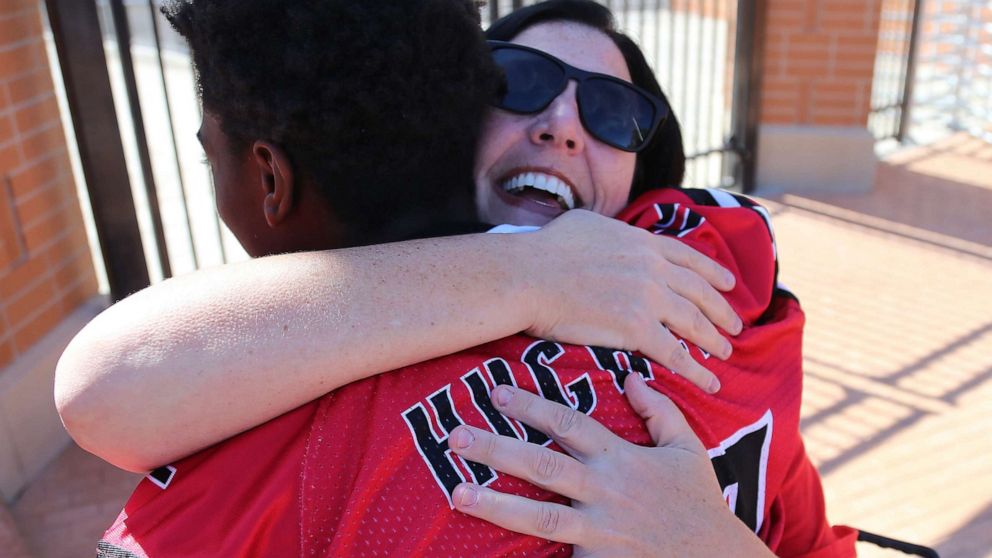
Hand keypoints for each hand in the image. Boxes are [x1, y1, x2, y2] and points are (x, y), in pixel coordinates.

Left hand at [448, 378, 772, 556]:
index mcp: (623, 459)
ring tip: (456, 495)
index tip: (496, 392)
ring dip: (495, 505)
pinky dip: (526, 556)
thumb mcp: (687, 449)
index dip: (532, 406)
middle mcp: (605, 492)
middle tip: (455, 436)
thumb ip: (659, 411)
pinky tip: (483, 552)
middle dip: (497, 449)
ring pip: (539, 517)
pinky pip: (556, 557)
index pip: (570, 424)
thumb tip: (630, 375)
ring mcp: (599, 531)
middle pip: (543, 465)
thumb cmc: (698, 503)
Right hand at [522, 209, 741, 392]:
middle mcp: (653, 268)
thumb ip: (611, 231)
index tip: (728, 284)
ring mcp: (648, 298)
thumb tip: (611, 234)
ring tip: (725, 353)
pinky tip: (710, 381)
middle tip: (735, 326)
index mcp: (642, 243)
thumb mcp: (587, 224)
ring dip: (714, 340)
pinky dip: (697, 370)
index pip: (689, 258)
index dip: (712, 273)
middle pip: (699, 292)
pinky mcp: (637, 328)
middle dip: (722, 311)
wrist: (530, 276)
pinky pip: (676, 353)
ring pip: (694, 322)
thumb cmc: (545, 250)